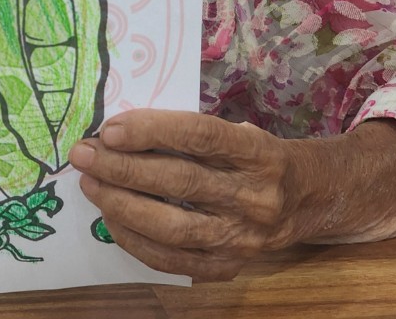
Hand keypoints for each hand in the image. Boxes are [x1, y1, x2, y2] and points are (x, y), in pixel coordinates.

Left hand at [68, 110, 298, 281]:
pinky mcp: (230, 266)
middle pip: (180, 181)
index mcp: (257, 152)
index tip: (110, 129)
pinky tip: (111, 219)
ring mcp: (243, 237)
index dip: (151, 131)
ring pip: (173, 226)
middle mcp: (254, 196)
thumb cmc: (258, 157)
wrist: (311, 198)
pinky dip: (136, 241)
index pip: (199, 136)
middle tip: (84, 154)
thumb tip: (121, 132)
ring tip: (90, 185)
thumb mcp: (239, 132)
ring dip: (122, 205)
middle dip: (122, 167)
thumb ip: (191, 133)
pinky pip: (174, 260)